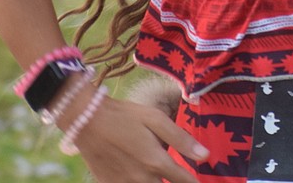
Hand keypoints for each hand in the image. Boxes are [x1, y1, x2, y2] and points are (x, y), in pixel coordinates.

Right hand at [73, 95, 208, 182]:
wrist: (87, 121)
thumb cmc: (125, 116)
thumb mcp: (155, 119)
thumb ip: (180, 139)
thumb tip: (205, 156)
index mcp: (156, 162)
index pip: (185, 182)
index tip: (200, 182)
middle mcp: (142, 179)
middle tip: (178, 176)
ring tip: (159, 175)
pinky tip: (142, 176)